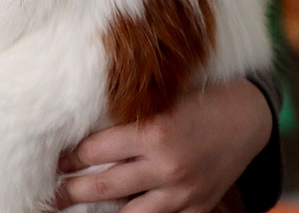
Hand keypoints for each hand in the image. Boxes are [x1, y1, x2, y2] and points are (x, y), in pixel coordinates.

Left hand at [55, 78, 272, 212]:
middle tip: (51, 194)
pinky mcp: (198, 207)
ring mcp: (184, 192)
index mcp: (152, 132)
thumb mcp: (158, 97)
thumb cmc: (195, 97)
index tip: (53, 160)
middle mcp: (167, 166)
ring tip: (76, 207)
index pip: (94, 151)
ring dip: (100, 211)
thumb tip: (79, 120)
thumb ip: (124, 112)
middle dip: (72, 191)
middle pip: (104, 186)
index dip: (69, 158)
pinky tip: (117, 211)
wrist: (248, 116)